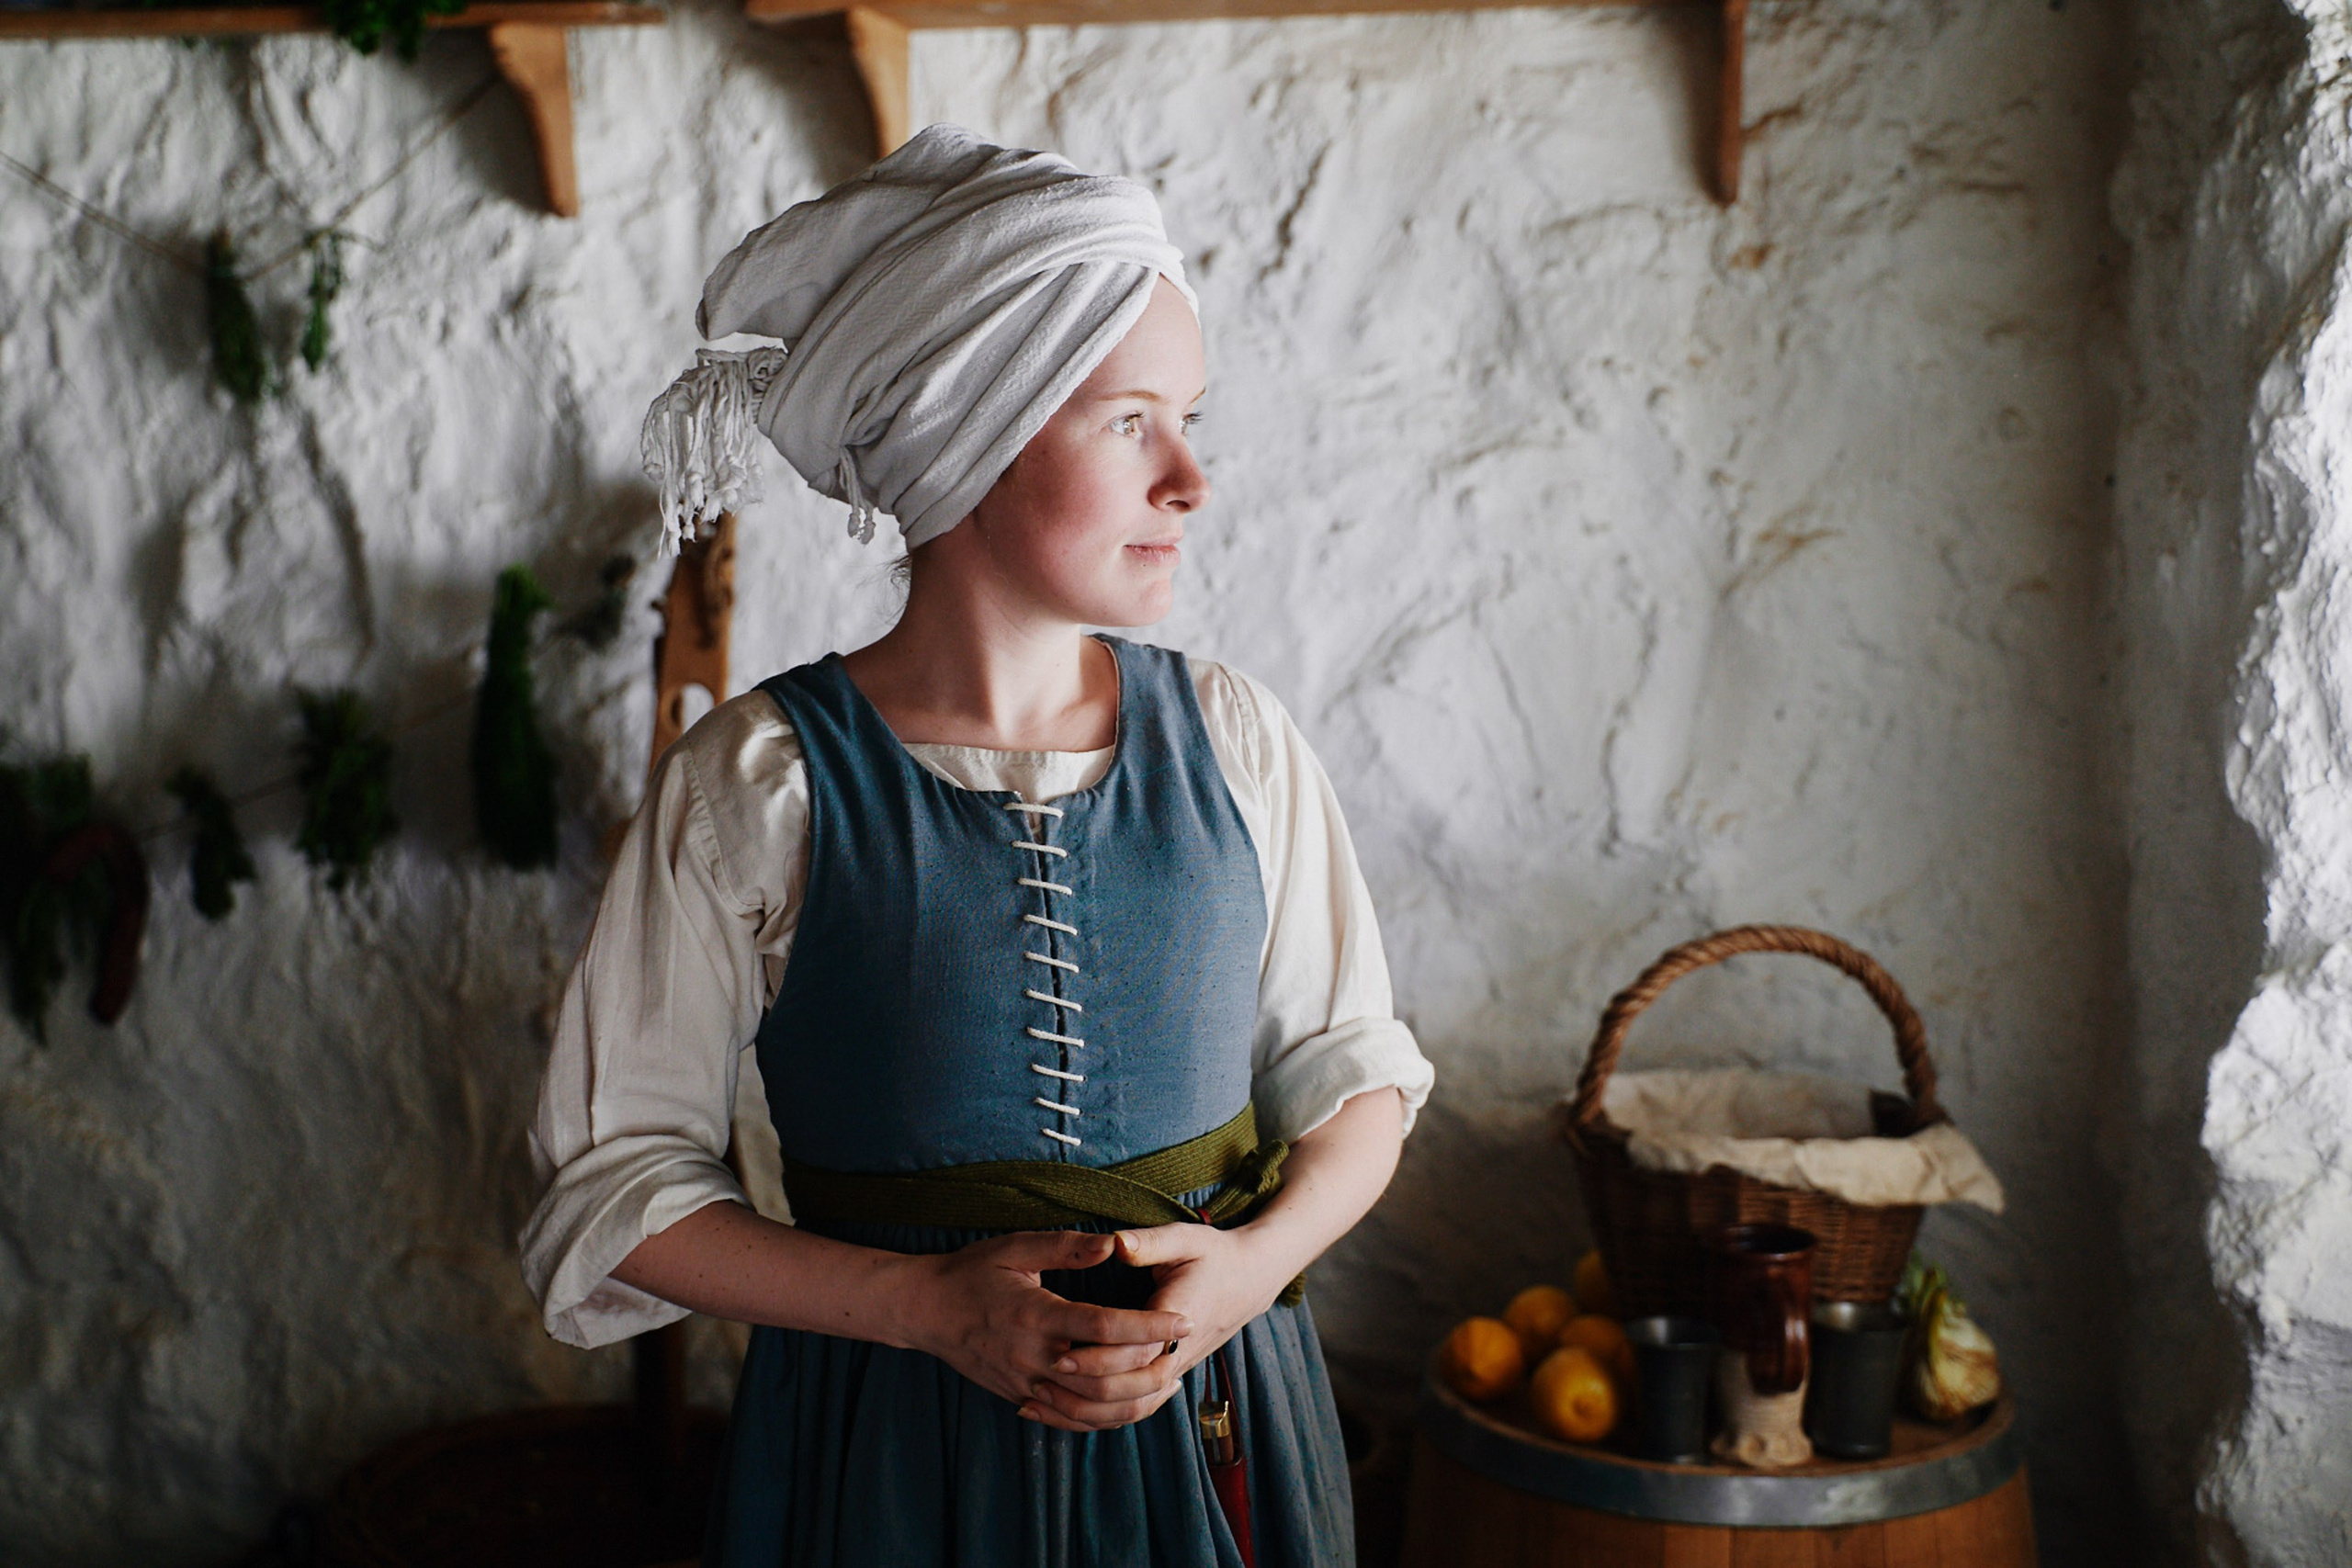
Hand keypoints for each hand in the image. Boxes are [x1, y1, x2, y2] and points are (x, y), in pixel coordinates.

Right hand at [896, 1231, 1192, 1427]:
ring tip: (1167, 1383)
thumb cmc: (972, 1272)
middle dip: (1149, 1369)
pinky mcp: (1020, 1398)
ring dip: (1133, 1401)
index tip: (1181, 1319)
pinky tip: (1129, 1403)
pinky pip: (1068, 1420)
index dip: (1147, 1325)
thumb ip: (1067, 1246)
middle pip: (1102, 1378)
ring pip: (1089, 1409)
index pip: (1102, 1326)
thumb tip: (1114, 1244)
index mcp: (1035, 1315)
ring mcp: (1024, 1384)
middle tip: (1183, 1352)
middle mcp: (1032, 1357)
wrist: (924, 1311)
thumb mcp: (1016, 1247)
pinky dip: (1103, 1418)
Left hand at [1024, 1222, 1290, 1432]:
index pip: (1136, 1351)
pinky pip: (1138, 1406)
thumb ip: (1150, 1242)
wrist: (1248, 1281)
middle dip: (1087, 1388)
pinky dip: (1105, 1415)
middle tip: (1043, 1380)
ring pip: (1135, 1406)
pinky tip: (1069, 1411)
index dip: (1098, 1357)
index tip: (1060, 1352)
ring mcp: (1177, 1367)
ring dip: (1091, 1410)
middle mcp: (1179, 1350)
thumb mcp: (1187, 1238)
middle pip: (1133, 1388)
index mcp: (1179, 1315)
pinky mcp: (1169, 1374)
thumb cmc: (1214, 1255)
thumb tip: (1117, 1244)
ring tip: (1044, 1401)